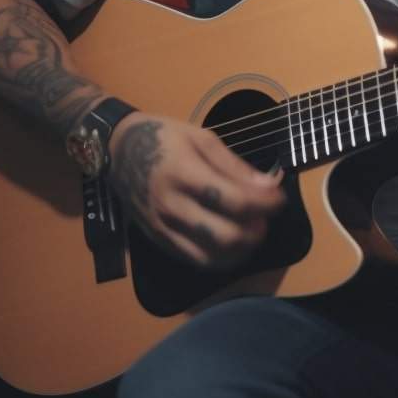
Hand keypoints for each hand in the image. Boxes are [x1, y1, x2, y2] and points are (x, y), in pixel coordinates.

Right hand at [108, 113, 286, 268]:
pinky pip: (195, 260)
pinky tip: (233, 243)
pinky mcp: (158, 241)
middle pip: (225, 235)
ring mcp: (163, 228)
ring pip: (211, 256)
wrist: (116, 151)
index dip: (265, 204)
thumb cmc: (164, 137)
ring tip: (253, 230)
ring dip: (241, 250)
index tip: (280, 199)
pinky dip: (221, 258)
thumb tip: (269, 185)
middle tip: (266, 217)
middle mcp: (172, 206)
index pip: (233, 199)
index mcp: (184, 173)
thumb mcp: (202, 137)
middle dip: (256, 231)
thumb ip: (235, 165)